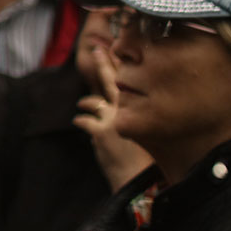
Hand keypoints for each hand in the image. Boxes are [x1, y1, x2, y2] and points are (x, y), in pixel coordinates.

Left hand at [72, 49, 150, 190]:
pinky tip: (78, 122)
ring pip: (94, 101)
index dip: (124, 64)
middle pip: (114, 80)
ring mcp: (113, 118)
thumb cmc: (150, 162)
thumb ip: (143, 119)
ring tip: (82, 104)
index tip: (118, 50)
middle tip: (97, 48)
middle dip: (104, 63)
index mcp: (144, 109)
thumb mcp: (152, 135)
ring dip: (87, 102)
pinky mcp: (100, 131)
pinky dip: (81, 120)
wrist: (142, 182)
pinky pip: (84, 120)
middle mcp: (130, 110)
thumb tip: (135, 113)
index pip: (133, 81)